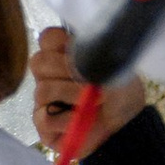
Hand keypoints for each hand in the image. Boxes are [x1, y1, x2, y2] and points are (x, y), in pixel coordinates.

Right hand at [29, 23, 146, 156]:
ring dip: (72, 95)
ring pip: (43, 90)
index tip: (79, 50)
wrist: (126, 126)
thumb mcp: (114, 69)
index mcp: (64, 56)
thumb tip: (75, 61)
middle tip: (88, 79)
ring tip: (94, 101)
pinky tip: (82, 120)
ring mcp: (44, 100)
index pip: (47, 38)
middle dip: (65, 69)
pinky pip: (46, 117)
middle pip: (38, 61)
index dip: (59, 42)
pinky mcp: (42, 123)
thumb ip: (93, 57)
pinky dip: (68, 119)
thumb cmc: (119, 95)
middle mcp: (50, 76)